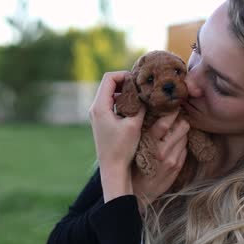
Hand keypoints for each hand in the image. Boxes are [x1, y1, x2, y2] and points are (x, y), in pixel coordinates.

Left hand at [88, 71, 145, 201]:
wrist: (113, 169)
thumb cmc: (122, 148)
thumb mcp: (134, 124)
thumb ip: (140, 106)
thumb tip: (147, 93)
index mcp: (100, 106)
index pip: (109, 78)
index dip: (124, 75)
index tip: (139, 81)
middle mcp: (95, 108)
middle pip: (109, 84)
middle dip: (126, 82)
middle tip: (142, 87)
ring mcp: (97, 115)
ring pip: (110, 93)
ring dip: (125, 91)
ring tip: (140, 96)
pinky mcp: (102, 121)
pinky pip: (111, 103)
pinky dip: (122, 100)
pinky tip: (135, 107)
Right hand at [132, 111, 189, 209]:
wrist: (135, 193)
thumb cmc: (131, 167)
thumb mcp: (132, 147)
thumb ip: (142, 131)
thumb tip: (150, 112)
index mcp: (148, 144)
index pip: (164, 122)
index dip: (171, 110)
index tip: (172, 102)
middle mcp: (162, 151)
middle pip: (181, 127)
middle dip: (181, 118)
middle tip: (178, 113)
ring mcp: (172, 160)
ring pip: (185, 136)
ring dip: (182, 130)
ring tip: (175, 128)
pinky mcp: (177, 167)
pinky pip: (185, 149)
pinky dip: (181, 143)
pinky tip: (174, 143)